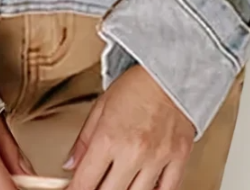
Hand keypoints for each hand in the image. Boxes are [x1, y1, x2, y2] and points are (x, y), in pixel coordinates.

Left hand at [62, 65, 196, 189]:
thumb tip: (71, 165)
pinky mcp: (178, 159)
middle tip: (96, 185)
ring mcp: (157, 158)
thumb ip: (83, 140)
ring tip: (119, 183)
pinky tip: (144, 188)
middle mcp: (133, 152)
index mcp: (109, 138)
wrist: (171, 71)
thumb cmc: (136, 85)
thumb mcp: (101, 106)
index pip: (85, 182)